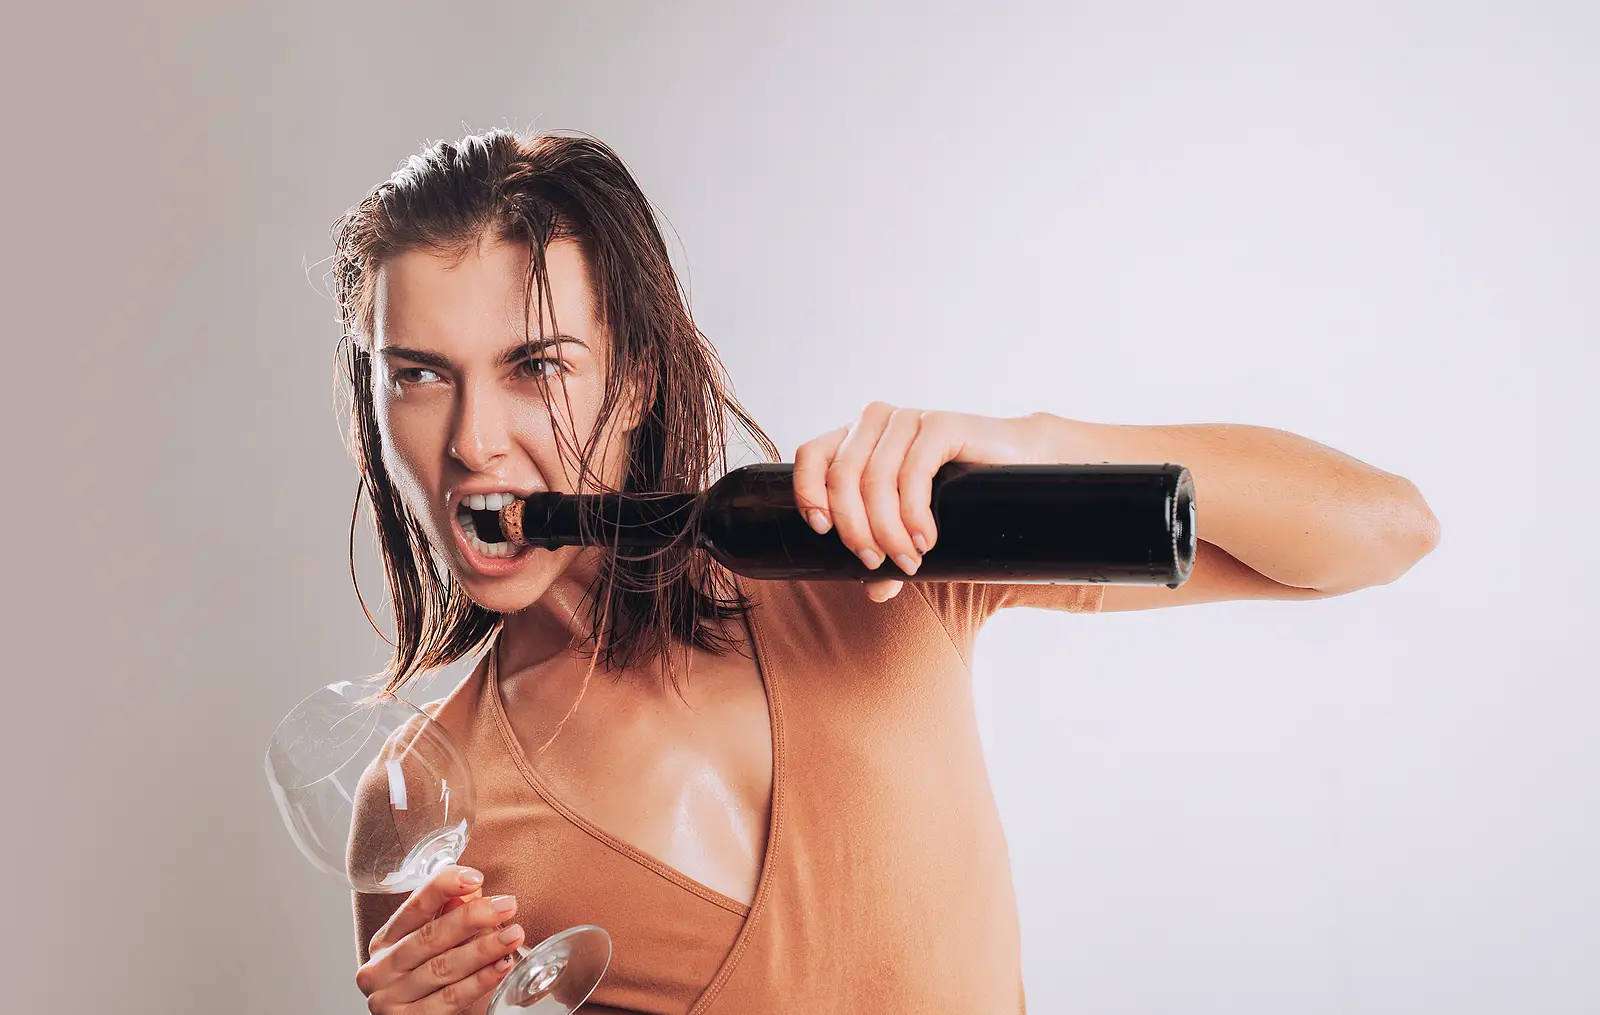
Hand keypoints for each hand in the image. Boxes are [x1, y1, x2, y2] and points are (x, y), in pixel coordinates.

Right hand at [355, 865, 525, 1014]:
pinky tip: (501, 967)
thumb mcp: (433, 945)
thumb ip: (450, 915)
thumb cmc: (428, 978)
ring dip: (483, 949)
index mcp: (386, 940)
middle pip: (430, 936)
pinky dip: (480, 981)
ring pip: (443, 967)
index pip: (413, 907)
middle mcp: (381, 968)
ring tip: (513, 934)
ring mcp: (391, 999)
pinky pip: (450, 998)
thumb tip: (472, 888)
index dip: (443, 888)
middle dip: (472, 917)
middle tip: (508, 904)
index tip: (475, 877)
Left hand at [793, 404, 1043, 601]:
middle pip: (842, 476)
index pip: (811, 455)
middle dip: (856, 529)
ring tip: (908, 560)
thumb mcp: (912, 524)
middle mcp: (876, 422)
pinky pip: (912, 473)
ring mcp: (907, 419)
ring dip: (888, 530)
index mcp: (856, 437)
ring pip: (875, 479)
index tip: (824, 531)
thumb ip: (889, 551)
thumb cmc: (958, 492)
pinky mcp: (939, 424)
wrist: (1019, 462)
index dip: (809, 493)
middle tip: (877, 563)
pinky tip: (926, 539)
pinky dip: (914, 514)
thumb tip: (876, 591)